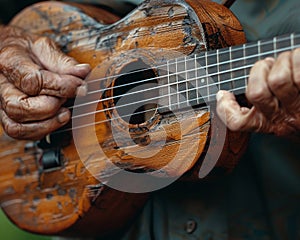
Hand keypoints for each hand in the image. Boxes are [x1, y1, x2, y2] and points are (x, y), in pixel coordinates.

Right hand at [0, 25, 90, 139]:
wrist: (14, 54)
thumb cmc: (29, 52)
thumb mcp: (46, 48)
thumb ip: (64, 62)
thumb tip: (83, 72)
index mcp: (9, 62)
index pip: (32, 80)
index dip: (61, 86)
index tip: (81, 87)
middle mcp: (1, 85)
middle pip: (19, 107)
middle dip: (50, 106)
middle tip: (67, 99)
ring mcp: (3, 103)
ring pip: (17, 126)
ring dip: (47, 123)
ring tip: (66, 112)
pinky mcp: (9, 117)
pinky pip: (20, 132)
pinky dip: (42, 130)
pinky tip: (58, 120)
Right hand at [216, 48, 299, 135]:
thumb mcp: (281, 118)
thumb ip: (263, 105)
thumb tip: (240, 85)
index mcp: (269, 124)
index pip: (238, 123)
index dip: (225, 108)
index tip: (224, 94)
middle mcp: (283, 119)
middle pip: (256, 92)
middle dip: (259, 69)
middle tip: (269, 64)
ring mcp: (299, 106)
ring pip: (278, 78)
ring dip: (283, 60)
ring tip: (291, 60)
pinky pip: (299, 65)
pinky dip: (298, 56)